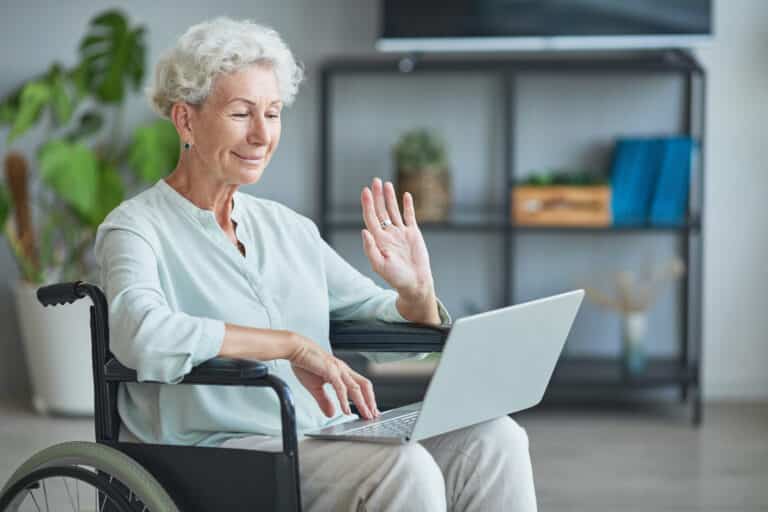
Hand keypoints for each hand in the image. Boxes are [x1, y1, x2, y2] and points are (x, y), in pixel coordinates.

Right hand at [289, 333, 378, 419]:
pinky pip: (340, 388)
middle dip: (370, 401)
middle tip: (374, 415)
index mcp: (342, 372)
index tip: (371, 410)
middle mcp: (343, 370)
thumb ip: (324, 400)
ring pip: (355, 388)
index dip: (368, 398)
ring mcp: (338, 369)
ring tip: (366, 415)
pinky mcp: (330, 371)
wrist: (296, 349)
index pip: (361, 385)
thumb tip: (332, 413)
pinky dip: (344, 401)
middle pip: (364, 386)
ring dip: (362, 403)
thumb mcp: (315, 386)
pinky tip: (346, 410)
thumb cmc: (305, 362)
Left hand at [360, 177, 434, 299]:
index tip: (365, 191)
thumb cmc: (396, 277)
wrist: (415, 283)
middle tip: (375, 181)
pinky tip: (406, 195)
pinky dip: (408, 206)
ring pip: (393, 211)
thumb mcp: (379, 265)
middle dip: (377, 196)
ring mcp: (401, 233)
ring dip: (390, 197)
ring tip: (386, 184)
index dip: (368, 204)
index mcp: (378, 240)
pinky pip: (409, 217)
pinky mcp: (413, 234)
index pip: (371, 217)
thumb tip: (364, 230)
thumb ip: (370, 248)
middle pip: (380, 211)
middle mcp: (388, 234)